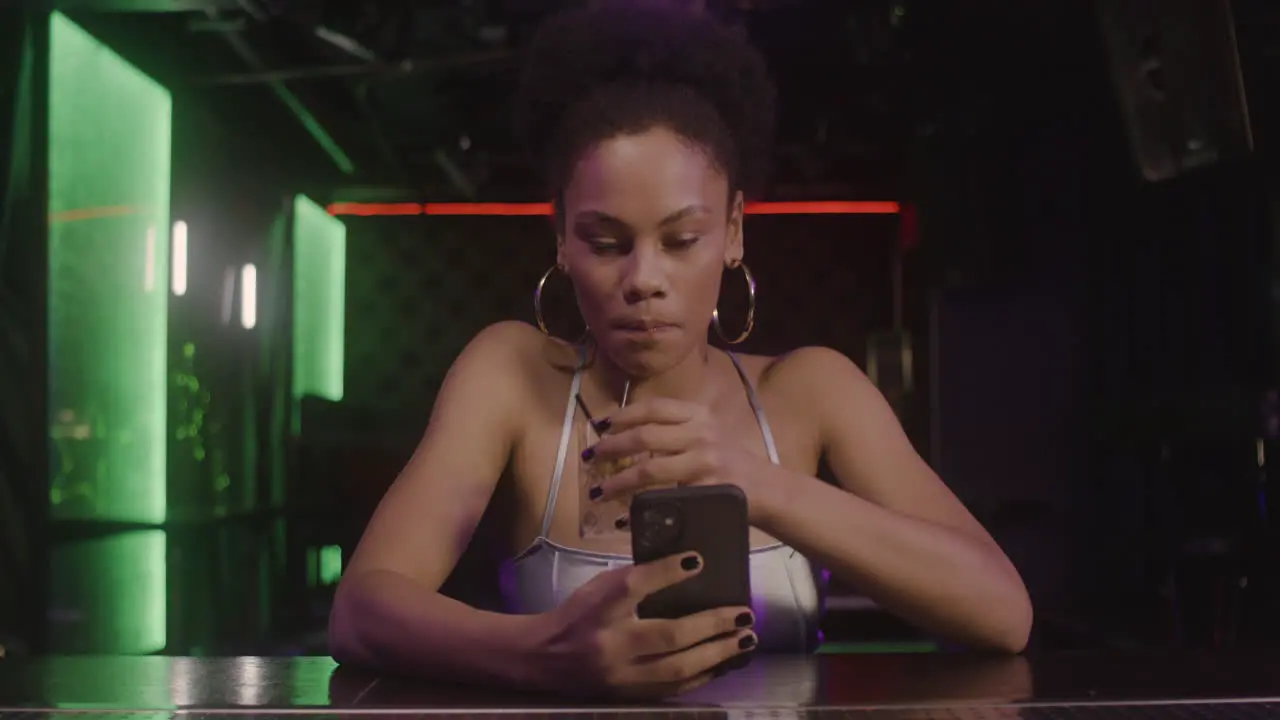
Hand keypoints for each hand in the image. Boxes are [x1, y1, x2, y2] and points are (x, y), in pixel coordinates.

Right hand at [535, 551, 756, 698]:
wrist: (544, 658)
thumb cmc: (579, 614)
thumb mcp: (602, 586)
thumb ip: (638, 578)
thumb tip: (688, 566)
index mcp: (602, 606)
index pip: (636, 584)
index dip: (668, 571)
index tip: (698, 560)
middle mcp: (612, 642)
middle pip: (669, 634)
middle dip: (712, 625)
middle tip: (745, 615)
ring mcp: (621, 674)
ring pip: (677, 668)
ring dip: (717, 654)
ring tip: (745, 640)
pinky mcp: (628, 694)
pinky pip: (673, 688)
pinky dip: (702, 675)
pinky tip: (722, 663)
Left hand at [584, 398, 760, 515]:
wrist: (767, 489)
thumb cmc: (732, 462)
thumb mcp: (708, 434)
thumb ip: (677, 429)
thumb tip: (629, 432)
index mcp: (699, 416)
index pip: (654, 408)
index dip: (623, 415)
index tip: (601, 424)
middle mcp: (701, 434)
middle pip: (644, 436)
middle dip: (612, 447)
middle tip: (591, 456)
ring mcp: (703, 462)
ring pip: (648, 469)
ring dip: (617, 481)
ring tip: (599, 490)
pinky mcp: (703, 491)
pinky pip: (662, 499)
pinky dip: (638, 508)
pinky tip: (623, 517)